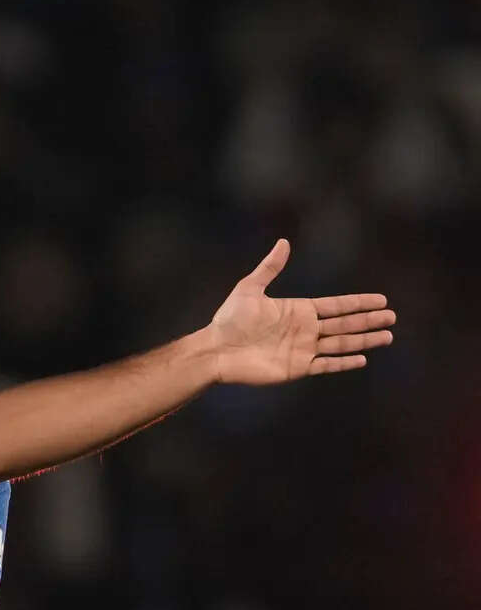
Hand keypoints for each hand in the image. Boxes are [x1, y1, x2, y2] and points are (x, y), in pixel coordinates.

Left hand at [205, 240, 395, 384]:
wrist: (216, 350)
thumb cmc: (229, 320)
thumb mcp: (249, 289)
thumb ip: (270, 267)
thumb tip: (283, 242)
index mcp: (298, 310)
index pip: (336, 306)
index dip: (358, 303)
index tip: (381, 300)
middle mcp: (305, 329)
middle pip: (345, 324)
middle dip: (368, 320)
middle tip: (393, 317)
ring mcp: (302, 349)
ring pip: (341, 344)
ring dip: (364, 340)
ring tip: (387, 336)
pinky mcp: (296, 368)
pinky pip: (326, 365)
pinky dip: (344, 363)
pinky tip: (362, 358)